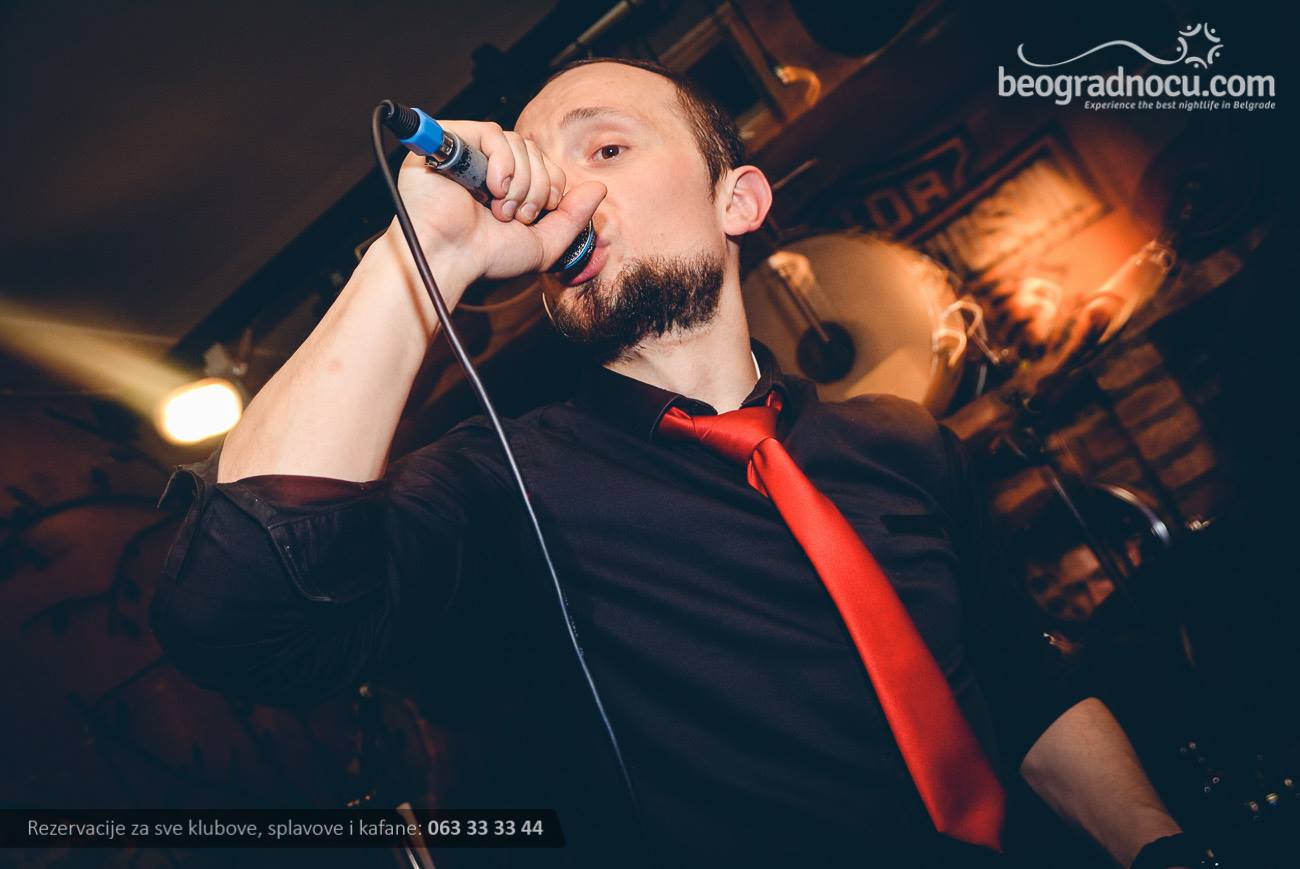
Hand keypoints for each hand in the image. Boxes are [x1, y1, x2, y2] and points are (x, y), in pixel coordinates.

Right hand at [387, 121, 605, 285]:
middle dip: (536, 186)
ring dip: (520, 179)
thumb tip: (599, 188)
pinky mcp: (447, 141)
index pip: (543, 164)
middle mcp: (485, 167)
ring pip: (516, 142)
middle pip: (532, 151)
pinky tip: (492, 188)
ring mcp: (466, 152)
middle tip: (518, 215)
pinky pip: (492, 132)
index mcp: (505, 186)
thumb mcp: (543, 243)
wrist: (450, 259)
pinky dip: (503, 161)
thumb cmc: (486, 256)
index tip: (539, 213)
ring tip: (501, 207)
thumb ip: (573, 217)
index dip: (551, 184)